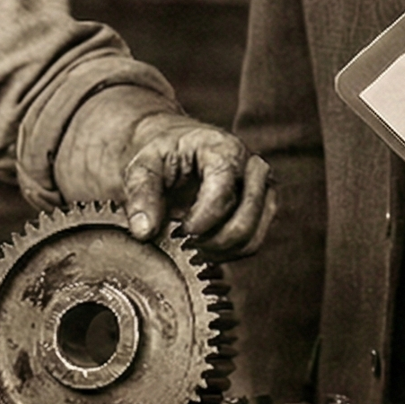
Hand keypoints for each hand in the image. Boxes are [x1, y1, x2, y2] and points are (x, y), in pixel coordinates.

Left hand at [121, 115, 274, 256]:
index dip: (200, 220)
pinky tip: (201, 248)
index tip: (176, 232)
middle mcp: (252, 167)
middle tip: (180, 240)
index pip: (223, 193)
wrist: (176, 150)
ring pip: (250, 238)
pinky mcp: (264, 210)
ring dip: (218, 251)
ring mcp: (263, 189)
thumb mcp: (142, 167)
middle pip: (243, 221)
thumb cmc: (162, 156)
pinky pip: (252, 244)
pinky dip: (227, 254)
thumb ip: (141, 196)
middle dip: (209, 241)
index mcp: (224, 149)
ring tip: (188, 245)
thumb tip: (143, 232)